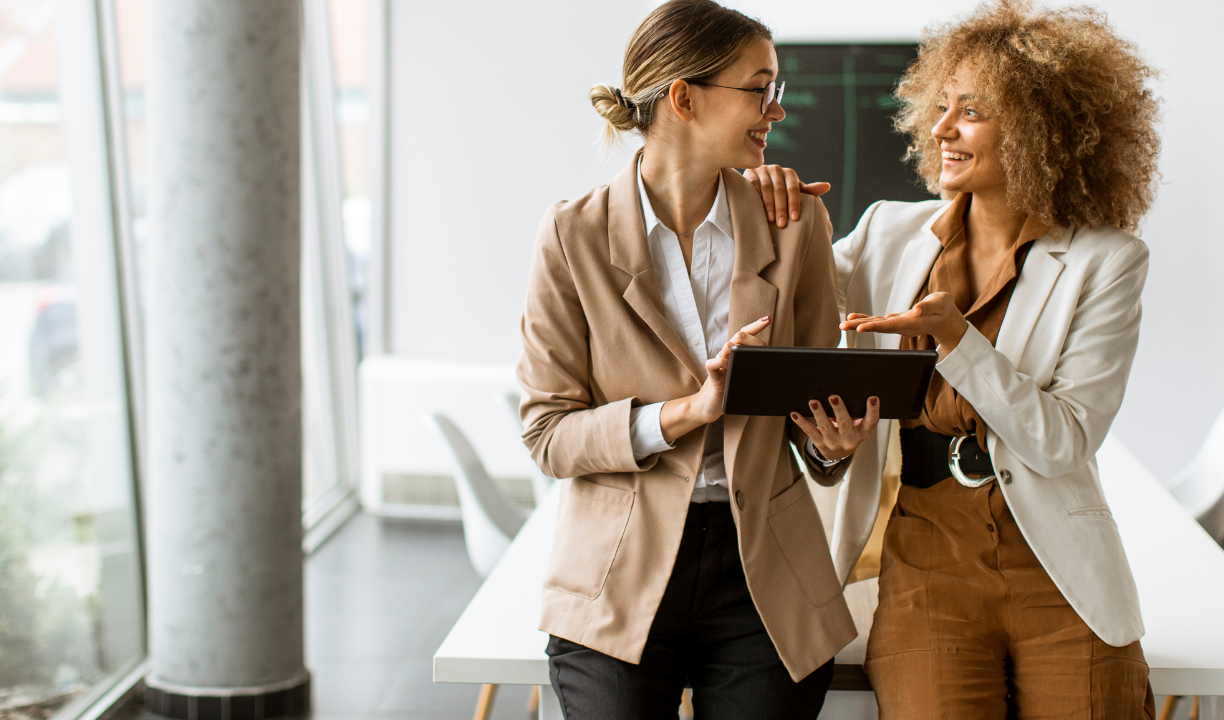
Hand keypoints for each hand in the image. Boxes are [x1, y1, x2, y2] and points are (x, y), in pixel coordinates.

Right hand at [660, 316, 770, 441]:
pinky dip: (721, 363)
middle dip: (752, 338)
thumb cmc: (729, 391)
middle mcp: (725, 356)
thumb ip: (752, 369)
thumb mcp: (743, 378)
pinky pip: (713, 364)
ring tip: (744, 353)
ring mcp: (718, 365)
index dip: (755, 325)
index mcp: (734, 355)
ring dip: (737, 348)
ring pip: (726, 346)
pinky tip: (728, 366)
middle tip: (760, 348)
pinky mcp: (712, 378)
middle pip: (738, 337)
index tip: (767, 319)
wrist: (709, 407)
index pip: (744, 335)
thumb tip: (772, 364)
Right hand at [743, 165, 829, 227]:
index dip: (794, 203)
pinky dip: (756, 197)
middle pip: (780, 189)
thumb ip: (809, 191)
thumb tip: (827, 186)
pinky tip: (757, 209)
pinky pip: (753, 185)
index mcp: (789, 174)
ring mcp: (762, 170)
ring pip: (766, 188)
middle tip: (782, 224)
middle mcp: (776, 169)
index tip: (794, 218)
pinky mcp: (749, 174)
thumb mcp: (795, 192)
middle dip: (781, 208)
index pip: (794, 189)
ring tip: (770, 220)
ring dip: (769, 205)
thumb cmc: (781, 192)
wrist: (759, 186)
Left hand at [790, 395, 879, 461]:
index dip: (873, 410)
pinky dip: (801, 422)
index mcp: (863, 432)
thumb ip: (855, 410)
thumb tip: (842, 387)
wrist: (839, 452)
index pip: (871, 422)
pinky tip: (795, 414)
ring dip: (818, 413)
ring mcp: (834, 442)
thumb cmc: (850, 429)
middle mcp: (849, 439)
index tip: (873, 397)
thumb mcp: (858, 424)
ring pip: (825, 427)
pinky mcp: (820, 443)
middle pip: (845, 424)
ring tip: (813, 402)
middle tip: (833, 396)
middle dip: (839, 409)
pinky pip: (810, 431)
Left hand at [840, 292, 968, 356]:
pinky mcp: (895, 321)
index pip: (890, 326)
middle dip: (860, 327)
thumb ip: (928, 307)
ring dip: (859, 325)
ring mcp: (897, 325)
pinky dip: (866, 320)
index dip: (875, 327)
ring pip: (876, 325)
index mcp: (912, 323)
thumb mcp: (940, 304)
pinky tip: (854, 319)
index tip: (860, 329)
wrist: (945, 318)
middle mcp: (902, 326)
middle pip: (878, 327)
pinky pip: (878, 321)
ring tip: (843, 324)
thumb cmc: (943, 308)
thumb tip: (916, 309)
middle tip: (843, 327)